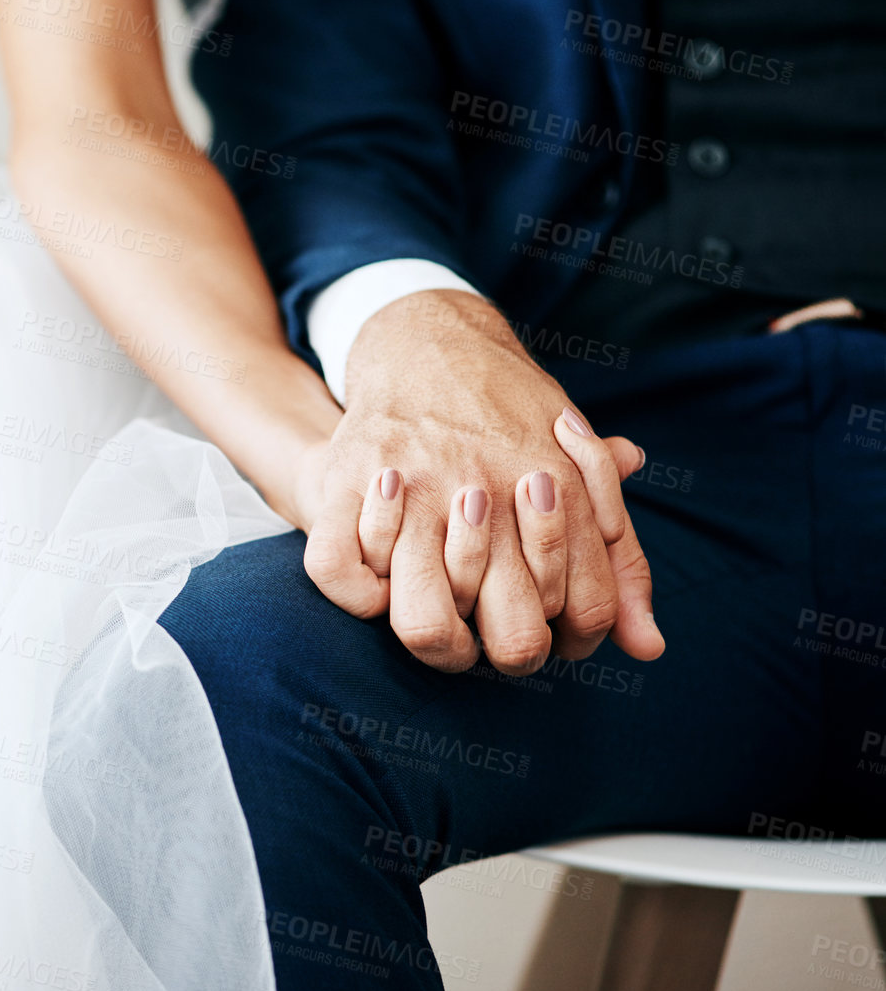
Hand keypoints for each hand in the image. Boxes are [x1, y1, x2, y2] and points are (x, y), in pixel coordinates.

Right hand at [295, 290, 662, 673]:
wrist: (428, 341)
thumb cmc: (511, 418)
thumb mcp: (581, 472)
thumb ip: (618, 561)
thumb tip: (649, 650)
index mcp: (558, 491)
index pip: (584, 614)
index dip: (571, 637)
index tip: (547, 619)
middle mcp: (488, 493)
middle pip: (514, 638)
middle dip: (508, 649)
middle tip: (491, 626)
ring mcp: (413, 488)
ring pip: (425, 622)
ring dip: (439, 632)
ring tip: (441, 611)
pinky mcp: (347, 478)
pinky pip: (340, 572)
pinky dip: (359, 593)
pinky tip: (380, 581)